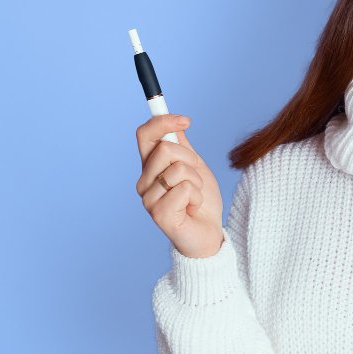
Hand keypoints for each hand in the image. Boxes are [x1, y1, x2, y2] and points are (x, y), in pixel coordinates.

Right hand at [135, 114, 224, 257]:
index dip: (163, 121)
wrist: (209, 233)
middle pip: (165, 149)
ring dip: (197, 181)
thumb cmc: (200, 201)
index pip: (145, 135)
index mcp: (149, 167)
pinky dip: (197, 197)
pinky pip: (185, 189)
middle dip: (191, 160)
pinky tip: (192, 209)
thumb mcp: (195, 166)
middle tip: (195, 180)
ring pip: (179, 169)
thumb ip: (182, 146)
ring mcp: (148, 199)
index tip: (186, 120)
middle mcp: (144, 182)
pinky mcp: (159, 214)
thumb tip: (175, 122)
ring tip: (194, 197)